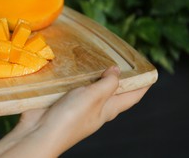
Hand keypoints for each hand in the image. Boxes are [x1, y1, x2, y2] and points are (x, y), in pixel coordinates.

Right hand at [0, 66, 149, 156]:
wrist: (38, 132)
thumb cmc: (69, 119)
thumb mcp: (93, 98)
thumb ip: (107, 84)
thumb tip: (117, 71)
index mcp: (108, 109)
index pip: (132, 96)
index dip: (143, 85)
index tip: (150, 71)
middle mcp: (95, 107)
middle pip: (112, 90)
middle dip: (118, 75)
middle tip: (119, 55)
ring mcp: (78, 103)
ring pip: (91, 86)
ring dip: (93, 72)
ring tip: (95, 54)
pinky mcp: (61, 99)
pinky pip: (72, 84)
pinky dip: (74, 74)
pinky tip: (71, 64)